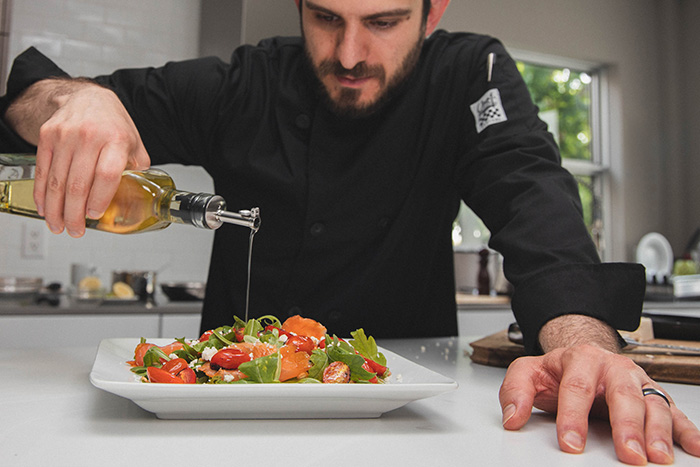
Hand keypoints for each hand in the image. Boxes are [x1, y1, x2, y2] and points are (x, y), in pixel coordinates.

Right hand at [7, 78, 149, 236]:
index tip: (95, 215)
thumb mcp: (134, 142)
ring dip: (56, 209)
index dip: (99, 199)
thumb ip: (137, 169)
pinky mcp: (47, 137)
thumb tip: (140, 196)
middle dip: (74, 214)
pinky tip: (46, 208)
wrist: (87, 97)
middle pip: (78, 183)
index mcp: (116, 139)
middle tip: (76, 231)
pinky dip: (42, 194)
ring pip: (57, 181)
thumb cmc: (113, 124)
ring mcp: (65, 136)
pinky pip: (42, 171)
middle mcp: (89, 137)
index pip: (106, 175)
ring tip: (59, 226)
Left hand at [498, 344, 699, 463]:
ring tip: (657, 458)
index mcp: (581, 359)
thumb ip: (516, 391)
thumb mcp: (528, 372)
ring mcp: (637, 380)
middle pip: (623, 395)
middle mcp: (613, 368)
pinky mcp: (654, 395)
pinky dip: (685, 430)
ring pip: (653, 403)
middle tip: (629, 455)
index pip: (577, 388)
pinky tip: (692, 447)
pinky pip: (674, 412)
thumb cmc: (558, 370)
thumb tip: (512, 417)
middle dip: (627, 427)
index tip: (571, 443)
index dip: (574, 417)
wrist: (582, 355)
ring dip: (658, 432)